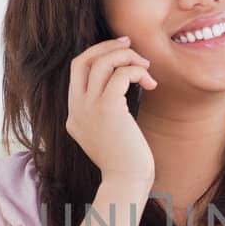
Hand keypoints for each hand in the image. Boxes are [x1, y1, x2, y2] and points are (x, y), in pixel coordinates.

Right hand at [65, 36, 156, 184]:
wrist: (128, 181)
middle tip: (130, 44)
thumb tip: (123, 81)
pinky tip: (150, 83)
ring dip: (126, 56)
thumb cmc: (126, 160)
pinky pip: (121, 74)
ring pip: (101, 62)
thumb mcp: (109, 132)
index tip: (119, 50)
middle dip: (106, 47)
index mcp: (74, 115)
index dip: (98, 55)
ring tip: (145, 66)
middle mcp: (76, 110)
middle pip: (82, 60)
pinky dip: (137, 71)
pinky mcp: (107, 109)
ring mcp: (88, 109)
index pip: (77, 71)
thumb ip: (107, 109)